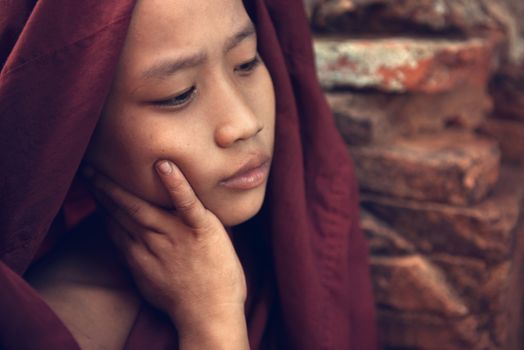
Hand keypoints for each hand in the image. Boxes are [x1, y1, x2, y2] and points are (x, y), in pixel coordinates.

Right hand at [83, 161, 247, 344]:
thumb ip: (138, 261)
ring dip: (123, 185)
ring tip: (106, 164)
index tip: (91, 189)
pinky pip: (187, 204)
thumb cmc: (185, 304)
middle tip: (87, 169)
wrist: (210, 317)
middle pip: (123, 212)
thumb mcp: (150, 284)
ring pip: (144, 206)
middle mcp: (153, 243)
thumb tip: (127, 245)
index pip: (116, 225)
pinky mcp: (202, 229)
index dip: (102, 206)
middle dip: (103, 190)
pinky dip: (176, 185)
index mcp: (140, 256)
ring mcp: (177, 235)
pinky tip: (164, 166)